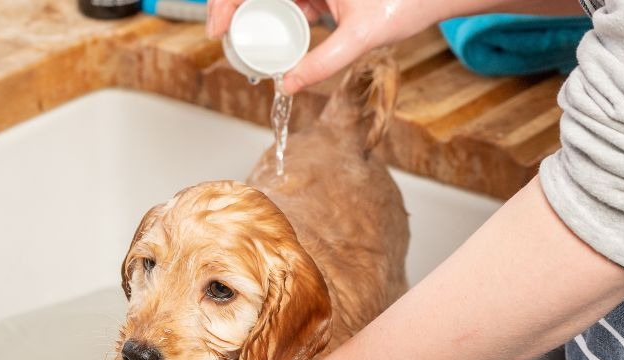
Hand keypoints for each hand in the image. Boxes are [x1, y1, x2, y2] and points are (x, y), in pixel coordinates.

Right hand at [207, 0, 446, 93]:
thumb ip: (323, 64)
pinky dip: (276, 19)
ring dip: (252, 15)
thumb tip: (288, 87)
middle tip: (221, 37)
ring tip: (242, 43)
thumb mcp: (359, 39)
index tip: (216, 30)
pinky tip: (272, 41)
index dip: (225, 2)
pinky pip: (288, 2)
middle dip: (233, 8)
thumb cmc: (407, 2)